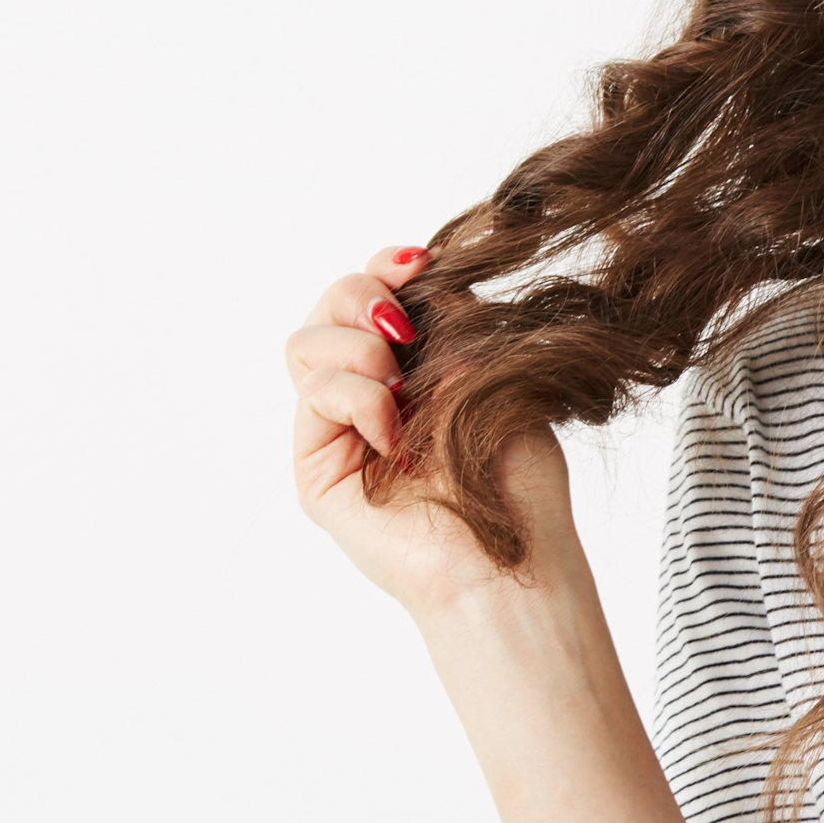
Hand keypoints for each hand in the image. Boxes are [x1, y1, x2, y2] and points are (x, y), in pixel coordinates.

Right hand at [285, 245, 577, 618]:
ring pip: (305, 344)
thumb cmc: (518, 484)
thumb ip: (455, 324)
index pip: (375, 294)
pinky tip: (395, 434)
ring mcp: (338, 433)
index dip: (386, 267)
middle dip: (360, 293)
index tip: (418, 262)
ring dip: (360, 348)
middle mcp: (370, 395)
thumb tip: (424, 279)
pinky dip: (358, 399)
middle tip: (403, 325)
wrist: (511, 560)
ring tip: (404, 390)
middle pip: (326, 307)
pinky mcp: (317, 470)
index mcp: (416, 368)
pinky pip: (314, 395)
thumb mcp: (497, 377)